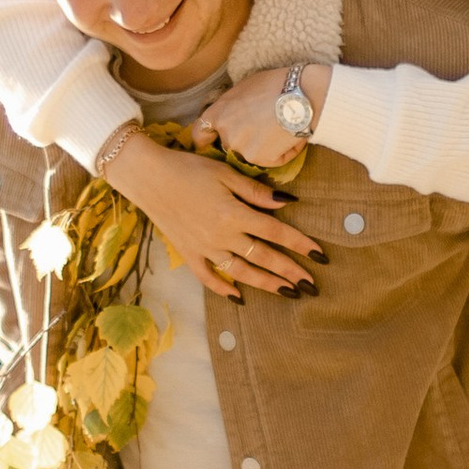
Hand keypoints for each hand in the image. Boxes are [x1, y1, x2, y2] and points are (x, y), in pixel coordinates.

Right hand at [102, 128, 321, 302]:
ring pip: (241, 272)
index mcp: (234, 214)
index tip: (320, 256)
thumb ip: (256, 192)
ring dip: (266, 284)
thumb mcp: (225, 173)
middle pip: (263, 257)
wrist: (148, 177)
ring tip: (287, 293)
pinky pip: (208, 278)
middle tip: (311, 285)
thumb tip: (286, 202)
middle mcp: (222, 236)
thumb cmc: (188, 169)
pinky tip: (240, 298)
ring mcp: (204, 249)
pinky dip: (224, 290)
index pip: (276, 232)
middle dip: (290, 272)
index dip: (300, 244)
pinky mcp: (188, 254)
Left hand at [200, 63, 331, 171]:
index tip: (212, 142)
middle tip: (264, 128)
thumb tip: (234, 113)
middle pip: (230, 145)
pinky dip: (282, 152)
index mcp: (218, 113)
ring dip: (266, 147)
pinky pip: (272, 160)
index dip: (207, 140)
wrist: (301, 95)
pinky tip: (291, 135)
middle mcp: (226, 133)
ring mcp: (242, 149)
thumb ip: (233, 105)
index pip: (200, 134)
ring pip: (252, 154)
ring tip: (282, 127)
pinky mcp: (260, 159)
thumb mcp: (245, 87)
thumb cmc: (276, 84)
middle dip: (244, 141)